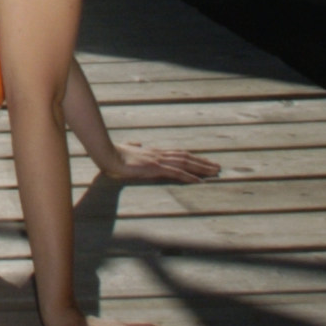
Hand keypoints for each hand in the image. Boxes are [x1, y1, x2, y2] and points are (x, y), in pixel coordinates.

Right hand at [99, 141, 221, 182]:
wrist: (107, 154)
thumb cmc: (114, 154)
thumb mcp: (126, 150)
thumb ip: (133, 147)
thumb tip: (135, 144)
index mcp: (154, 152)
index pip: (178, 154)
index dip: (192, 158)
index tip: (204, 161)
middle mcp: (159, 154)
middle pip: (186, 157)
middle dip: (203, 162)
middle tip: (217, 167)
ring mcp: (158, 161)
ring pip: (185, 163)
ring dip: (201, 168)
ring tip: (215, 172)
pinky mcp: (155, 168)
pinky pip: (176, 173)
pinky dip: (189, 177)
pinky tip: (199, 181)